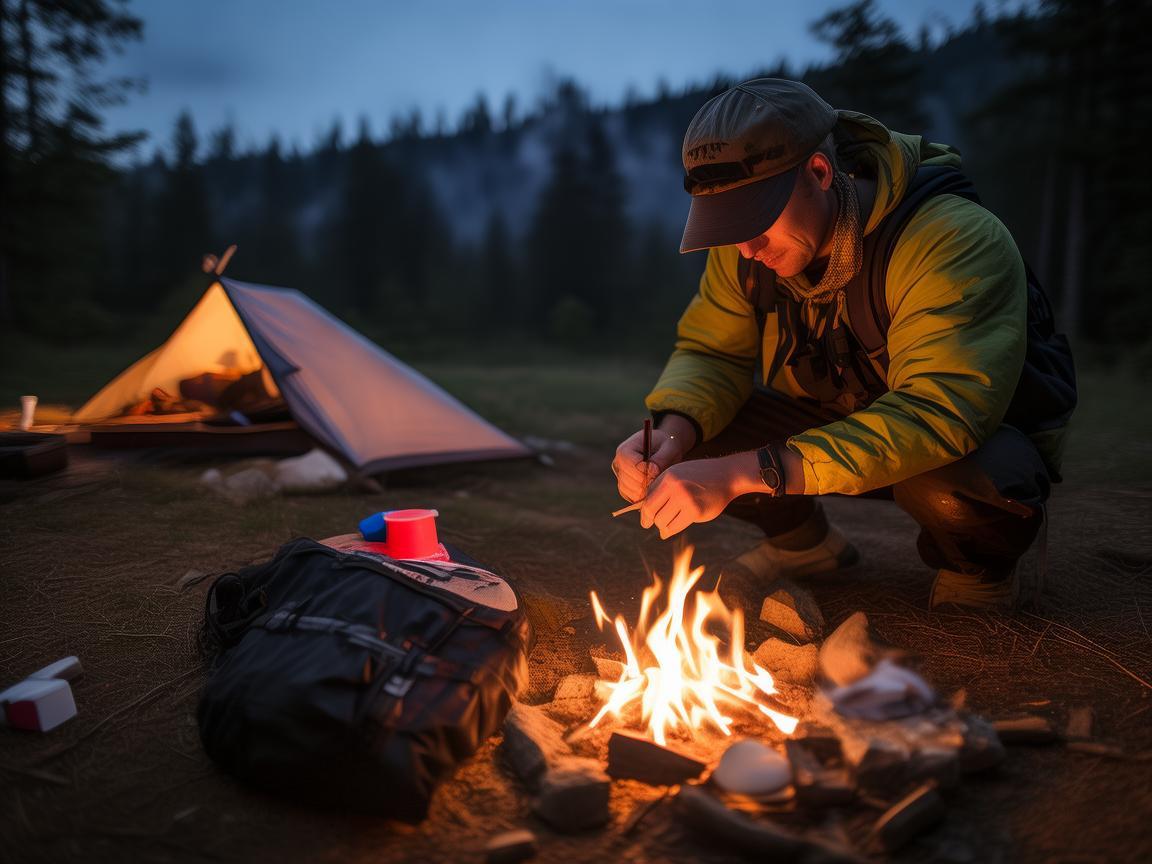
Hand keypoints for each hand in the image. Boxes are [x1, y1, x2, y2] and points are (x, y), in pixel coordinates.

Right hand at [611, 425, 687, 502]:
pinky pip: (632, 497)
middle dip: (648, 485)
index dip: (648, 474)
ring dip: (647, 492)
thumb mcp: (668, 448)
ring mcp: (619, 477)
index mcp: (624, 451)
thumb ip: (661, 459)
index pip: (632, 469)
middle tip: (663, 482)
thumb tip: (651, 472)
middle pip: (631, 483)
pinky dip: (644, 497)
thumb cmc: (666, 445)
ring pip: (631, 492)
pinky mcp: (624, 486)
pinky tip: (655, 489)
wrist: (663, 447)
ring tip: (660, 484)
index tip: (660, 473)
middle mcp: (617, 464)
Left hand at [640, 454, 756, 539]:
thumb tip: (643, 509)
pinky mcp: (695, 511)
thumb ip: (660, 487)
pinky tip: (667, 532)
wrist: (725, 475)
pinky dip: (669, 531)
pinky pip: (675, 527)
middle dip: (652, 521)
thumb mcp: (676, 473)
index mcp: (668, 477)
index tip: (644, 521)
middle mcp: (675, 487)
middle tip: (654, 524)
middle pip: (652, 512)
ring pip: (662, 522)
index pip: (647, 500)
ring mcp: (686, 499)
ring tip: (664, 527)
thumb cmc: (698, 475)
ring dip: (662, 527)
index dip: (643, 514)